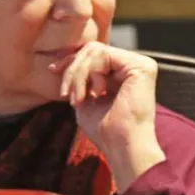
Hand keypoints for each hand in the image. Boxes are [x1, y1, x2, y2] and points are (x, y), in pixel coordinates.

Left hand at [50, 42, 165, 189]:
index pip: (93, 54)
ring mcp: (140, 64)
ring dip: (79, 76)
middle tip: (68, 96)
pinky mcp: (142, 66)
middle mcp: (133, 65)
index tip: (52, 70)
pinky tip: (97, 93)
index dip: (71, 60)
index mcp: (122, 73)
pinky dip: (91, 74)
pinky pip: (104, 55)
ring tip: (80, 99)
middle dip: (73, 70)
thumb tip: (62, 62)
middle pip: (92, 49)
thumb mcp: (85, 97)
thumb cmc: (104, 129)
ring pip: (95, 51)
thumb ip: (80, 78)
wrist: (120, 144)